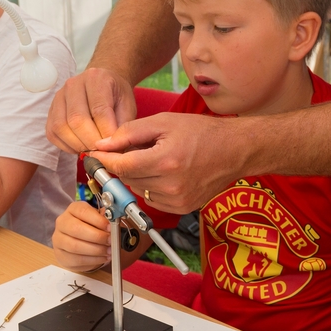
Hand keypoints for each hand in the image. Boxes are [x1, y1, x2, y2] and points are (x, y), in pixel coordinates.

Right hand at [47, 68, 137, 153]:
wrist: (103, 83)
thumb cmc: (116, 95)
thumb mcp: (128, 105)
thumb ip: (122, 125)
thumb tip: (114, 149)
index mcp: (96, 79)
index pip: (99, 110)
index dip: (105, 133)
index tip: (113, 146)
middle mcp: (74, 84)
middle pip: (76, 119)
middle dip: (90, 141)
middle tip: (102, 152)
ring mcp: (59, 96)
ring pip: (61, 127)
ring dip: (77, 145)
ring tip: (91, 150)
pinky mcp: (51, 110)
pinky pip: (52, 133)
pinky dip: (66, 146)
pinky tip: (80, 147)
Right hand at [52, 202, 110, 271]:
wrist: (74, 242)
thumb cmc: (89, 228)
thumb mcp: (96, 219)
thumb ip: (103, 220)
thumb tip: (112, 222)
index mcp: (73, 210)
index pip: (83, 211)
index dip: (98, 220)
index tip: (109, 227)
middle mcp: (62, 223)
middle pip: (76, 229)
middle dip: (97, 237)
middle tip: (110, 241)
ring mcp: (58, 239)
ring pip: (75, 246)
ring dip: (96, 250)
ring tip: (108, 251)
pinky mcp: (60, 255)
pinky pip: (76, 259)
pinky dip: (93, 260)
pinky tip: (102, 258)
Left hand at [90, 112, 245, 212]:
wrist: (234, 150)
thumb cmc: (201, 132)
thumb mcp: (163, 122)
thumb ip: (130, 133)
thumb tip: (103, 144)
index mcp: (165, 161)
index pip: (121, 165)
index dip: (105, 159)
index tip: (96, 153)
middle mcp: (171, 185)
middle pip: (128, 178)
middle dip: (124, 164)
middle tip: (132, 149)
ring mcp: (177, 200)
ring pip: (138, 189)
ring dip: (138, 175)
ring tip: (155, 158)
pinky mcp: (181, 208)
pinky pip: (152, 198)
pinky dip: (151, 186)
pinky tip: (165, 172)